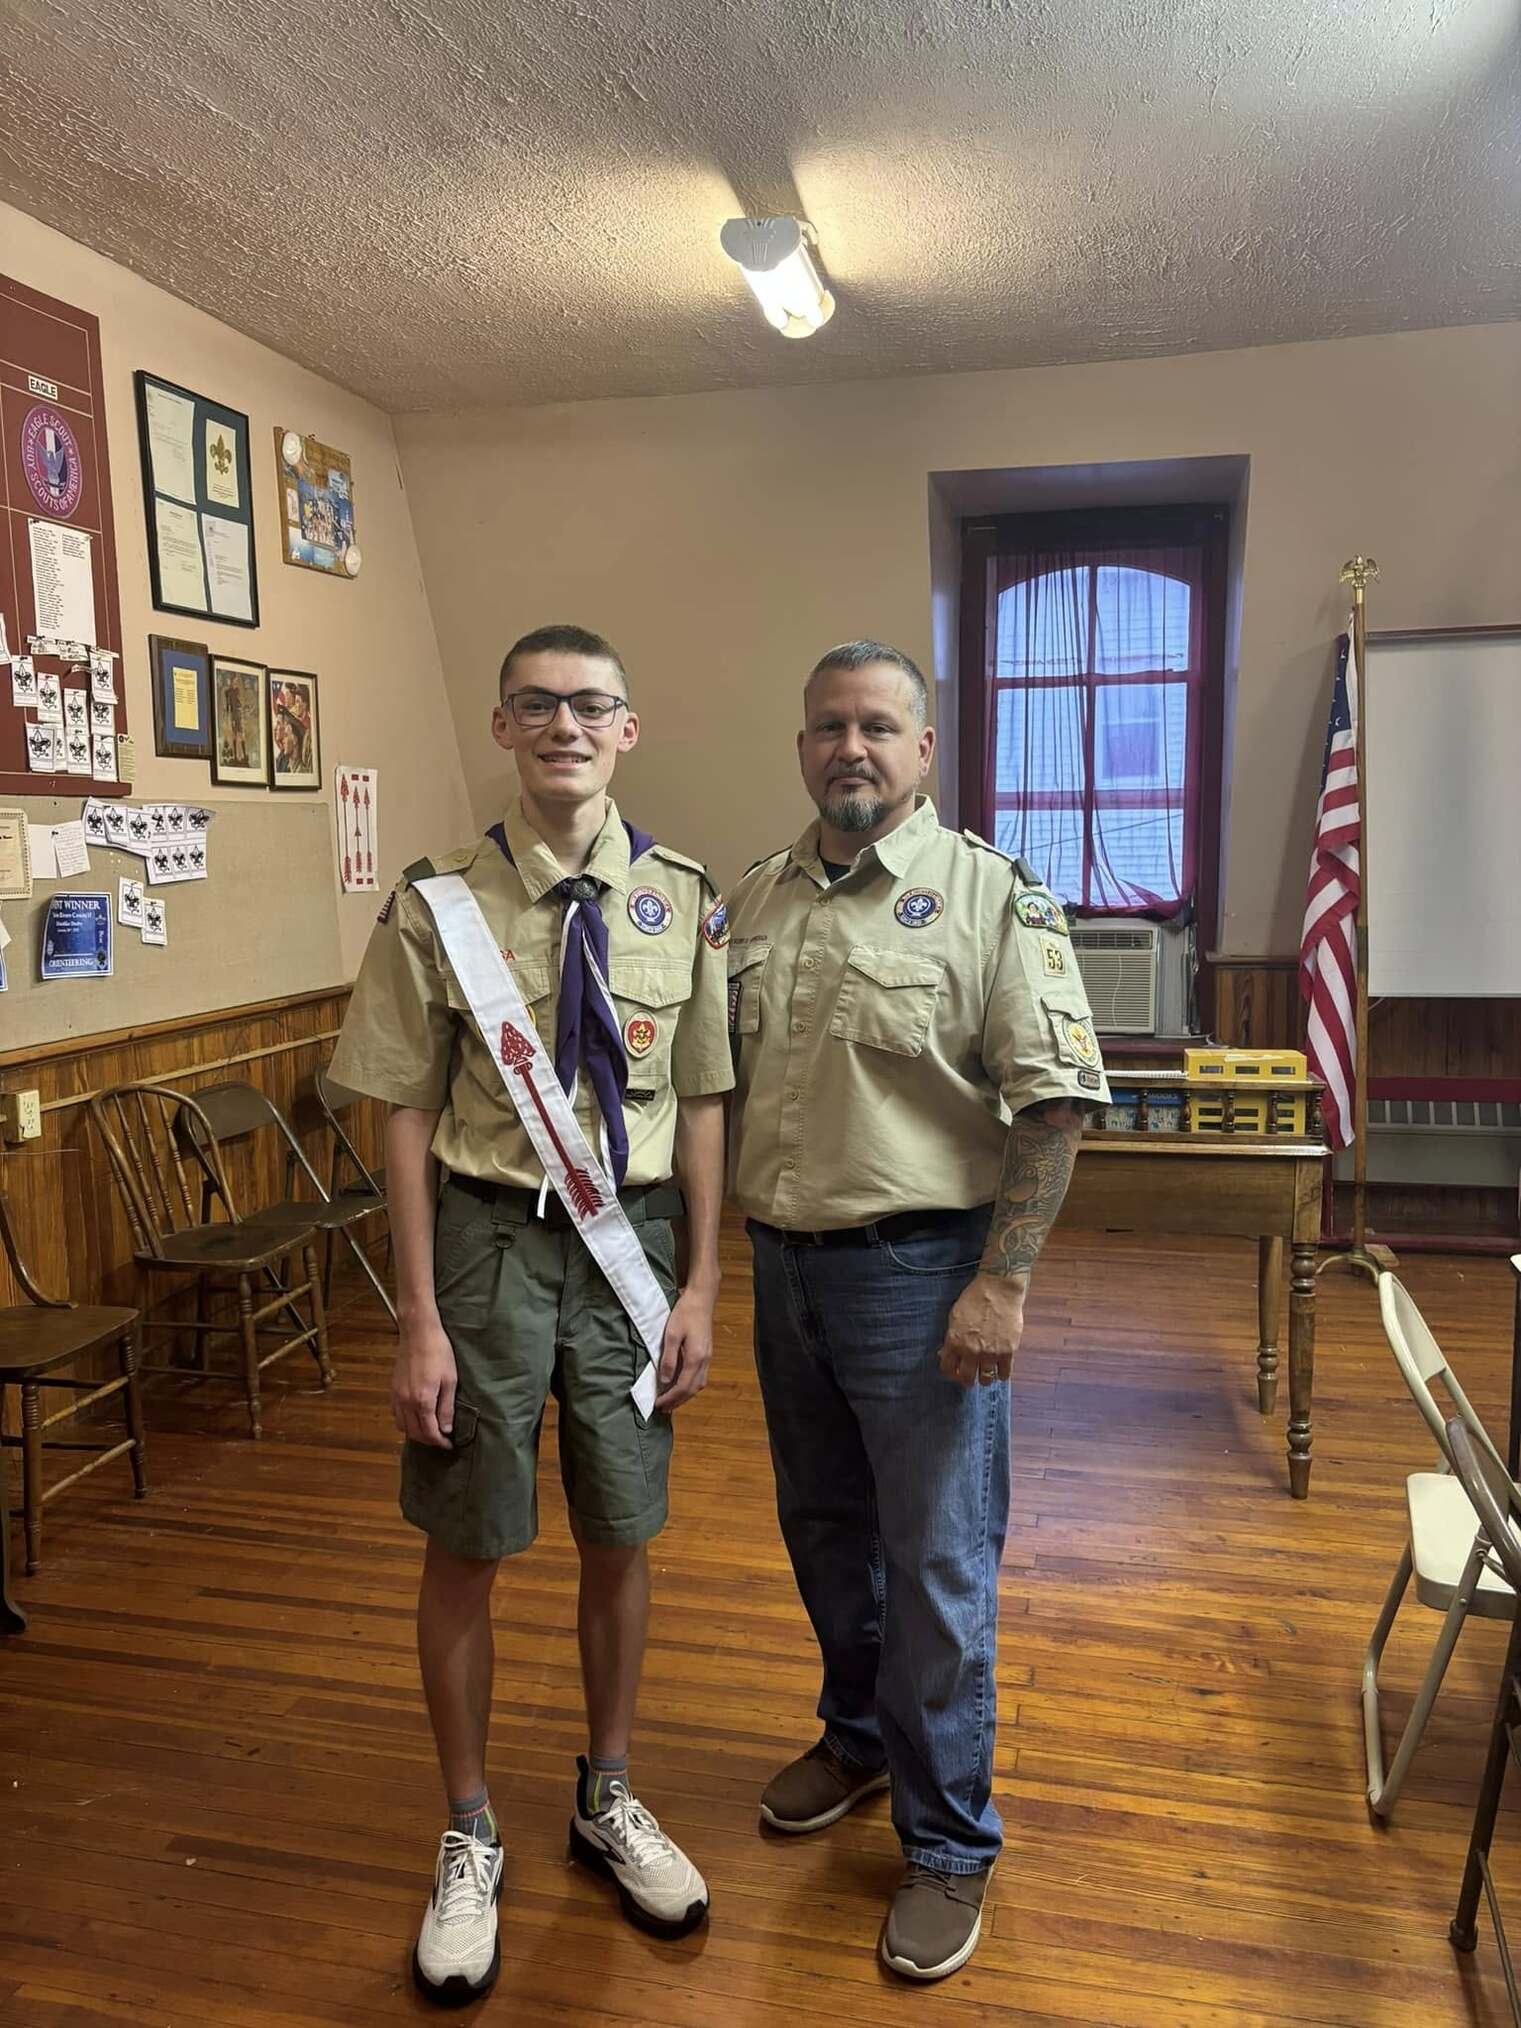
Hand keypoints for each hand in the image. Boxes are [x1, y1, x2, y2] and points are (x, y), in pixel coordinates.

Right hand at [392, 1310, 457, 1446]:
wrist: (419, 1333)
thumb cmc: (439, 1353)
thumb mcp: (450, 1381)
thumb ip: (446, 1407)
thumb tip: (447, 1429)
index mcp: (422, 1400)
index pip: (429, 1432)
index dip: (440, 1442)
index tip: (449, 1444)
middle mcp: (406, 1402)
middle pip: (414, 1433)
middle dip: (429, 1440)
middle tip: (442, 1440)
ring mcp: (397, 1396)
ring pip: (402, 1426)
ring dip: (416, 1433)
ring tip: (430, 1431)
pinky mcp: (393, 1389)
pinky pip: (396, 1415)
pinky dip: (405, 1422)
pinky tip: (416, 1418)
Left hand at [654, 1286, 715, 1412]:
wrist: (701, 1300)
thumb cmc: (685, 1314)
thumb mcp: (672, 1335)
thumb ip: (669, 1359)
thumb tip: (665, 1381)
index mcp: (696, 1358)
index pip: (682, 1386)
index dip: (670, 1398)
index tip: (658, 1404)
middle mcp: (704, 1361)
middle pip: (692, 1389)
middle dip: (678, 1401)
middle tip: (664, 1409)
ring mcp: (708, 1358)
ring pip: (698, 1385)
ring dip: (685, 1395)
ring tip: (671, 1401)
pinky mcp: (707, 1354)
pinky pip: (700, 1377)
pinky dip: (689, 1386)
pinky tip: (681, 1385)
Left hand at [938, 1273, 1026, 1389]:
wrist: (998, 1290)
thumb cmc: (974, 1298)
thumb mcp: (954, 1317)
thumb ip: (950, 1338)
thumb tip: (945, 1353)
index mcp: (955, 1342)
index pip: (947, 1369)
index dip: (950, 1373)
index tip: (954, 1372)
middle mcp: (971, 1351)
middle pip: (966, 1378)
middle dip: (966, 1380)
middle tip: (969, 1377)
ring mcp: (990, 1353)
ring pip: (986, 1379)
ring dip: (984, 1379)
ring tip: (985, 1374)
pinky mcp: (1008, 1352)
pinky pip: (1004, 1373)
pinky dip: (1001, 1375)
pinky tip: (1000, 1370)